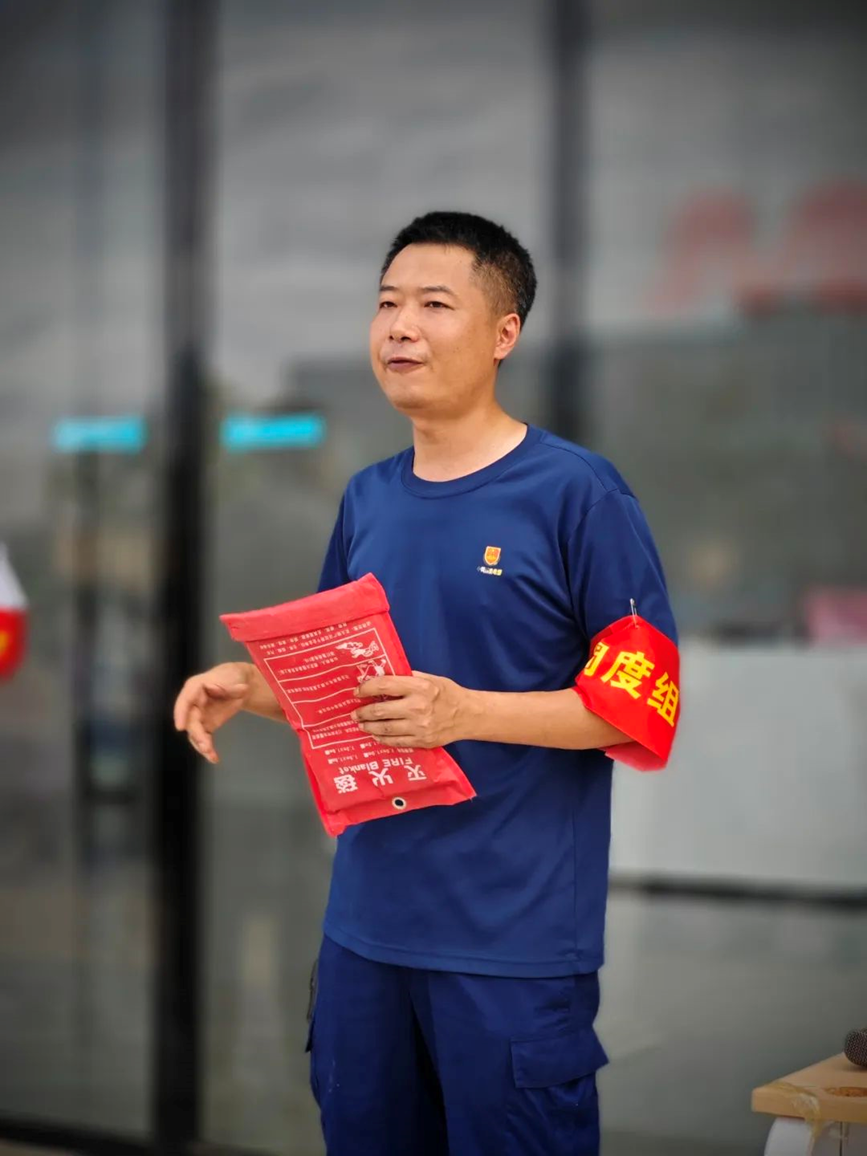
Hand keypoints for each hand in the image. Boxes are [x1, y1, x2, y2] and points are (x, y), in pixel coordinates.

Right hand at [173, 662, 250, 763]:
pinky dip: (207, 749)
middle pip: (191, 721)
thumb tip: (226, 688)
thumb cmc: (232, 677)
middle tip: (206, 747)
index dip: (180, 713)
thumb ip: (230, 686)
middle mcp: (193, 703)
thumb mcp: (234, 677)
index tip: (181, 727)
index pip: (185, 699)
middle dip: (197, 735)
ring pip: (195, 733)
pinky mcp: (205, 725)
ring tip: (211, 755)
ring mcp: (198, 715)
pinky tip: (214, 758)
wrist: (238, 683)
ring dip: (201, 745)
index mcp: (196, 687)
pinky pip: (203, 738)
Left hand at [351, 670, 471, 748]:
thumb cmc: (448, 693)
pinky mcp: (421, 741)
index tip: (357, 691)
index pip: (385, 685)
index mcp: (419, 687)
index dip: (366, 688)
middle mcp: (417, 707)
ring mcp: (419, 727)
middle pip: (380, 710)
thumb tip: (382, 675)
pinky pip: (395, 742)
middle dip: (363, 712)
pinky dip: (381, 739)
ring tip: (360, 724)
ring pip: (384, 729)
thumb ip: (408, 677)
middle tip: (354, 712)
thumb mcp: (430, 678)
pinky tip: (375, 735)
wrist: (468, 716)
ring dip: (368, 726)